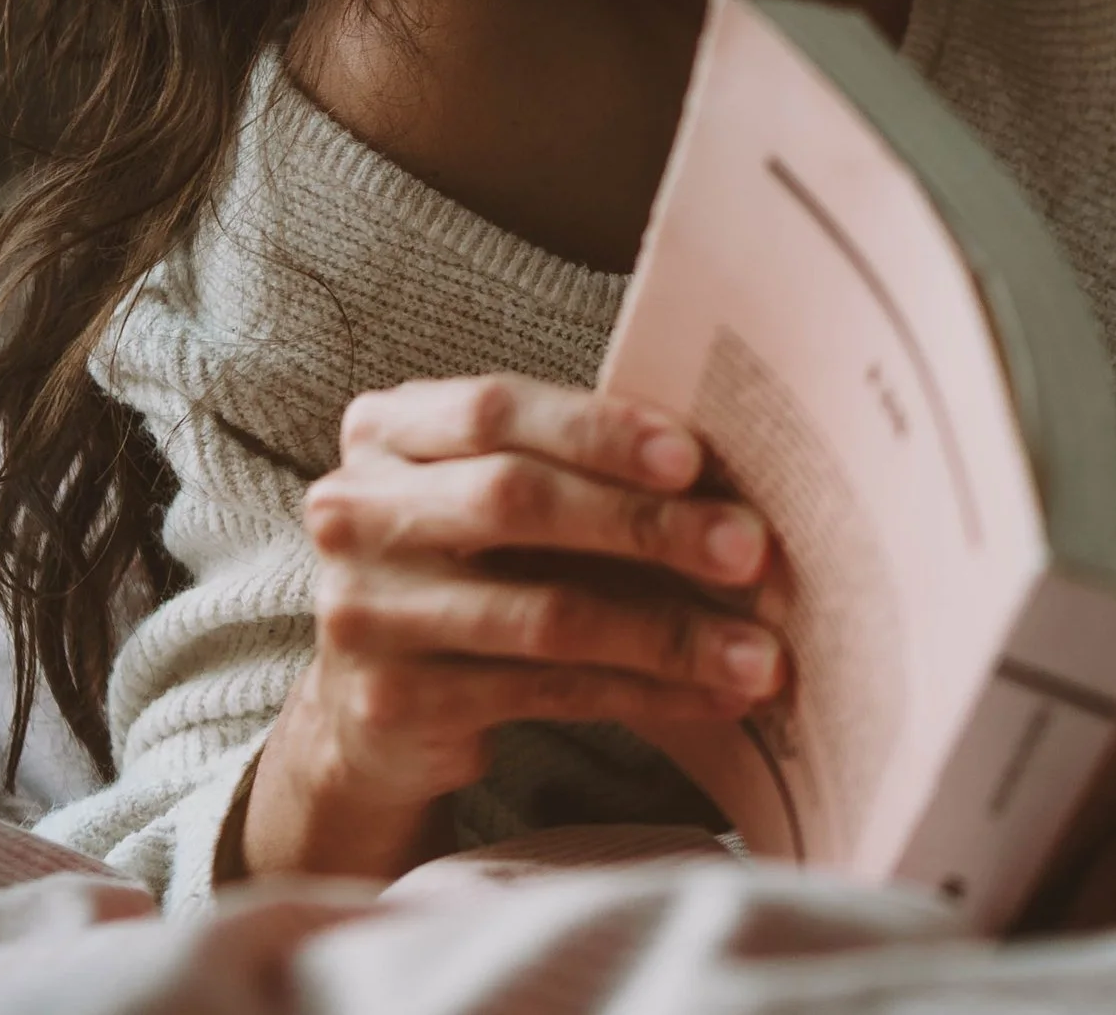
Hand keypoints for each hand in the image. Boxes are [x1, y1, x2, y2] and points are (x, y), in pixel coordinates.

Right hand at [238, 373, 781, 880]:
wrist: (373, 700)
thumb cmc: (474, 559)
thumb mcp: (500, 493)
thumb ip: (579, 464)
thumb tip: (730, 476)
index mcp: (388, 430)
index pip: (495, 411)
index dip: (597, 430)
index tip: (693, 457)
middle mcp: (356, 510)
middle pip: (516, 502)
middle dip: (646, 525)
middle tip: (749, 548)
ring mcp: (364, 611)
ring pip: (542, 614)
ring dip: (668, 633)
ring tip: (758, 652)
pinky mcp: (393, 703)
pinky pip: (547, 692)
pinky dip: (644, 692)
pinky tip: (713, 695)